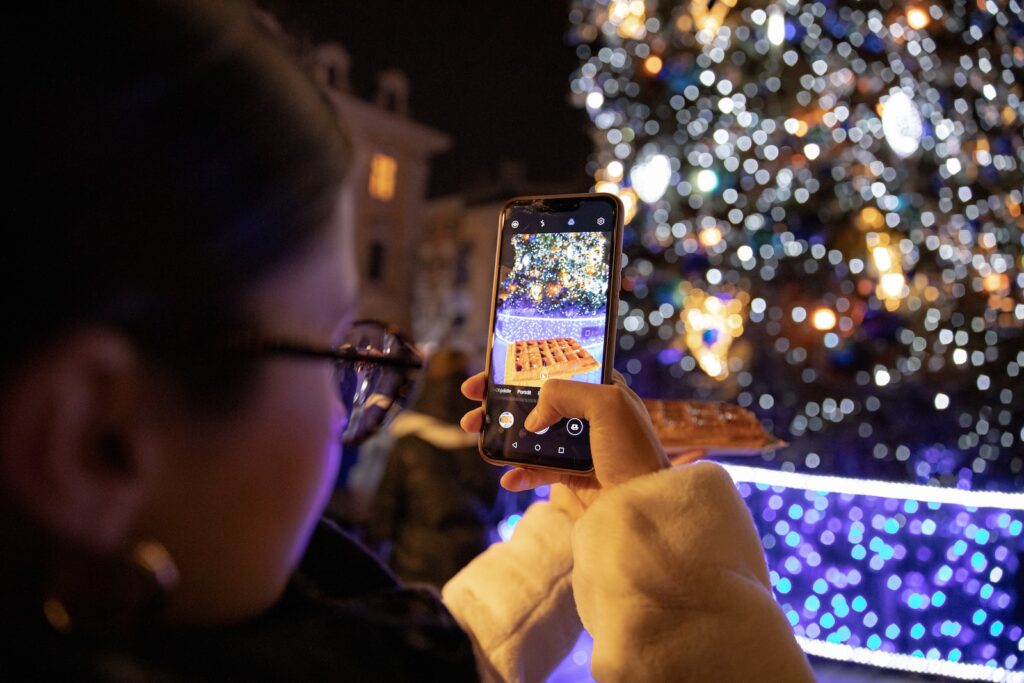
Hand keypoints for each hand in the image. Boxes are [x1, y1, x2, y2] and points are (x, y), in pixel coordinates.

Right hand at [460, 371, 672, 510]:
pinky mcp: (572, 477)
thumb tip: (534, 416)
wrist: (645, 507)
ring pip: (531, 435)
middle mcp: (590, 416)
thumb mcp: (607, 404)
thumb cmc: (635, 452)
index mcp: (603, 390)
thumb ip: (564, 394)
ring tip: (476, 435)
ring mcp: (579, 447)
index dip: (523, 367)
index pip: (557, 368)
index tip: (491, 370)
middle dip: (501, 400)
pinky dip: (519, 474)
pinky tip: (509, 477)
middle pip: (536, 400)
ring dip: (502, 435)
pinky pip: (537, 471)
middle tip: (473, 402)